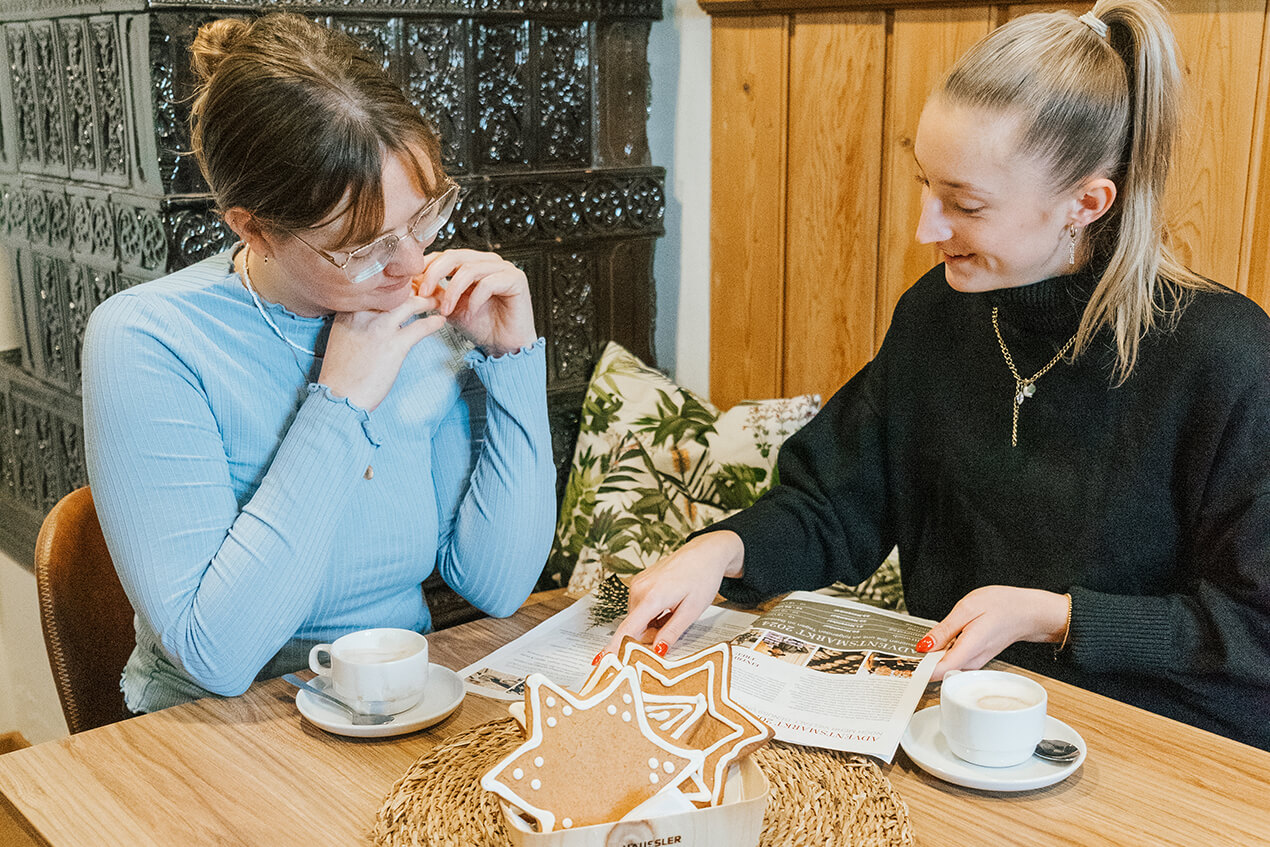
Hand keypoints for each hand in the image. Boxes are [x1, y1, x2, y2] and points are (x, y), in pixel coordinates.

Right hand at [318, 295, 445, 410]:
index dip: (397, 283)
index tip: (408, 284)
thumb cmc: (340, 370)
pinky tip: (441, 321)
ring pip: (412, 303)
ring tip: (438, 301)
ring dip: (429, 301)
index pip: (378, 285)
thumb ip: (356, 319)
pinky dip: (434, 322)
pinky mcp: (395, 346)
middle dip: (416, 286)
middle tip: (428, 288)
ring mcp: (380, 328)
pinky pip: (421, 326)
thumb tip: (375, 313)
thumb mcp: (342, 335)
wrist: (338, 396)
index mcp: (349, 309)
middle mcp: (364, 313)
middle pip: (397, 289)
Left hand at [414, 249, 536, 355]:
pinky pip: (489, 283)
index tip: (413, 286)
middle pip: (455, 256)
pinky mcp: (516, 280)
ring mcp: (504, 268)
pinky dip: (474, 299)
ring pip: (470, 269)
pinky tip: (470, 313)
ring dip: (453, 290)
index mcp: (474, 262)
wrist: (504, 346)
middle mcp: (489, 261)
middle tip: (423, 294)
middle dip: (434, 275)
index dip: (427, 267)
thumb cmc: (481, 327)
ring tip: (445, 310)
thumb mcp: (450, 307)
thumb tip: (409, 281)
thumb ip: (434, 292)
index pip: (445, 255)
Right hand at [601, 531, 745, 658]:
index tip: (602, 662)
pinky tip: (668, 606)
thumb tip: (656, 651)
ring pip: (637, 619)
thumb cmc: (702, 578)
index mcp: (652, 597)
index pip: (627, 629)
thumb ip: (671, 633)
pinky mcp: (639, 582)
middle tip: (674, 627)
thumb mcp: (691, 611)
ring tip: (674, 612)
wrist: (705, 553)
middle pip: (634, 628)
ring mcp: (637, 584)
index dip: (615, 648)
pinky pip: (640, 608)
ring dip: (652, 625)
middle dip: (649, 637)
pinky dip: (652, 615)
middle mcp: (639, 589)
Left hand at [916, 586, 1069, 679]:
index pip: (940, 670)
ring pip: (946, 665)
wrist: (1027, 612)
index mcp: (969, 648)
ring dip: (932, 656)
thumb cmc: (1002, 606)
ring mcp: (974, 662)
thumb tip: (923, 646)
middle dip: (922, 663)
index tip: (904, 667)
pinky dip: (944, 652)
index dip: (919, 670)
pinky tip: (941, 640)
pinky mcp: (975, 659)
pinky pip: (954, 660)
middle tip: (906, 651)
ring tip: (923, 642)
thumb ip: (944, 630)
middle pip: (940, 670)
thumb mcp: (967, 609)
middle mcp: (972, 661)